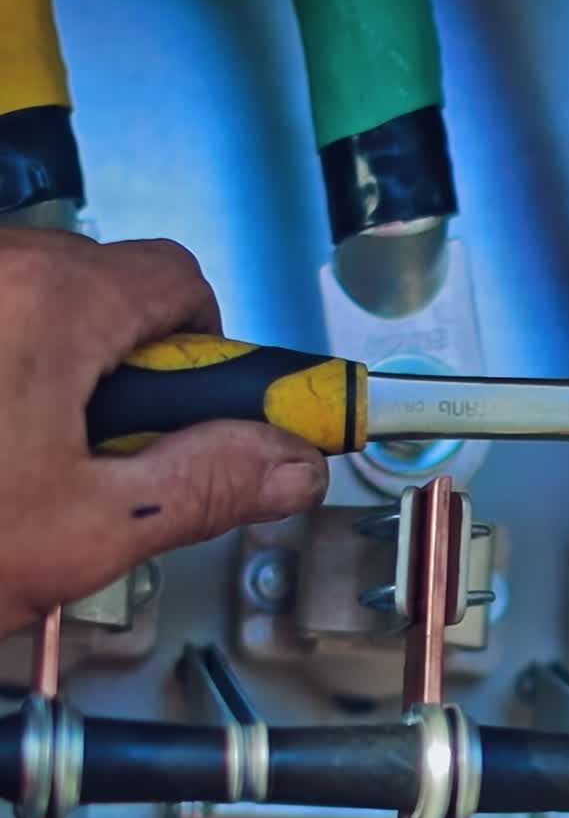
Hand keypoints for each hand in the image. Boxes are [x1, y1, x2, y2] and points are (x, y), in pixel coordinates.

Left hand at [0, 229, 327, 639]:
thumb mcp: (82, 535)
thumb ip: (203, 484)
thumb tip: (292, 465)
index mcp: (47, 304)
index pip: (176, 282)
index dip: (204, 351)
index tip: (188, 414)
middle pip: (94, 283)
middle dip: (113, 363)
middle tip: (80, 456)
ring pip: (18, 298)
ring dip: (37, 365)